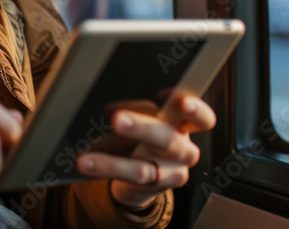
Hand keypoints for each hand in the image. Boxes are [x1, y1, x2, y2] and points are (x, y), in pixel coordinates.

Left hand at [74, 96, 215, 209]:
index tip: (180, 102)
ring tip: (86, 158)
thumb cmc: (143, 135)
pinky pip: (130, 180)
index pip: (202, 118)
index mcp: (184, 123)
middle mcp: (183, 148)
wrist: (141, 174)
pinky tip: (87, 164)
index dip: (195, 110)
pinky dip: (106, 169)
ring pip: (144, 167)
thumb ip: (138, 109)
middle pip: (168, 138)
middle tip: (117, 119)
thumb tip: (106, 102)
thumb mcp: (146, 118)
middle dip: (142, 128)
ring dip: (113, 162)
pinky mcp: (155, 187)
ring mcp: (172, 170)